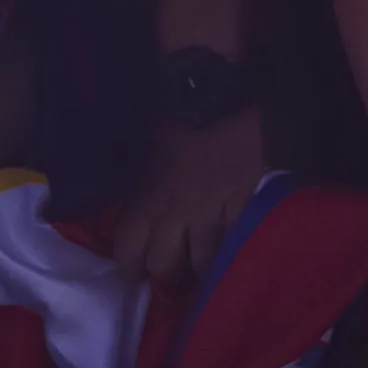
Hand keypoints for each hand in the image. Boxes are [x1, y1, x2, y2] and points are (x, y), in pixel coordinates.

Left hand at [123, 111, 266, 288]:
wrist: (216, 94)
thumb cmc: (169, 118)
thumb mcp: (140, 151)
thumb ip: (134, 185)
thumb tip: (124, 209)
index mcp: (145, 201)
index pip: (129, 252)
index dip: (130, 269)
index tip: (134, 273)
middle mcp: (175, 214)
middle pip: (166, 265)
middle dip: (166, 273)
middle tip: (169, 272)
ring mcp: (211, 211)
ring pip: (204, 259)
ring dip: (200, 269)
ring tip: (201, 271)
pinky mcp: (242, 202)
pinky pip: (235, 237)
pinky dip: (232, 248)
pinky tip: (231, 251)